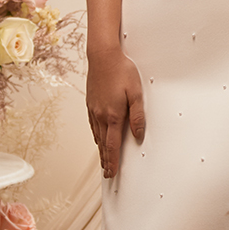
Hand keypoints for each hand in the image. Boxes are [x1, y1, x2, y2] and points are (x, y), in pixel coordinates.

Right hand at [86, 50, 145, 177]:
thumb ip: (138, 116)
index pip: (112, 145)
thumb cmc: (121, 71)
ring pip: (97, 136)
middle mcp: (100, 116)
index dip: (113, 161)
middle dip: (105, 160)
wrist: (102, 56)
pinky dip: (96, 136)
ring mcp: (93, 110)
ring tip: (103, 161)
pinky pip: (93, 125)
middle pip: (103, 144)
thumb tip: (138, 136)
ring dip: (100, 150)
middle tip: (107, 174)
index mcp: (113, 115)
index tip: (112, 173)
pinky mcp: (90, 103)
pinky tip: (97, 139)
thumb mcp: (135, 92)